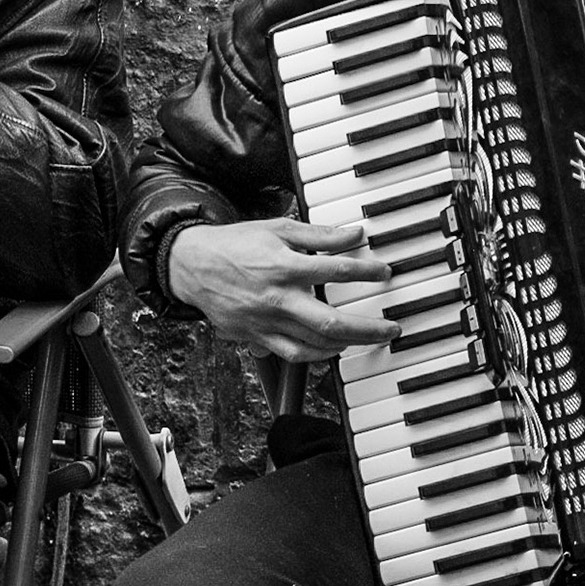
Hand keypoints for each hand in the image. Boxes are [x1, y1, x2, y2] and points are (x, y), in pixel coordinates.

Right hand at [167, 218, 402, 363]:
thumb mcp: (278, 229)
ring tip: (368, 338)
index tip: (385, 272)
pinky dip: (318, 356)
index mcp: (284, 266)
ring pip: (315, 345)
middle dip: (368, 328)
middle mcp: (277, 298)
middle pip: (331, 321)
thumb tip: (354, 234)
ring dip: (348, 343)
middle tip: (391, 328)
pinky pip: (294, 354)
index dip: (367, 271)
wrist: (193, 265)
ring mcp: (266, 322)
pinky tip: (334, 349)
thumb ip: (318, 234)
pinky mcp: (257, 337)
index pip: (336, 269)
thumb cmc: (236, 245)